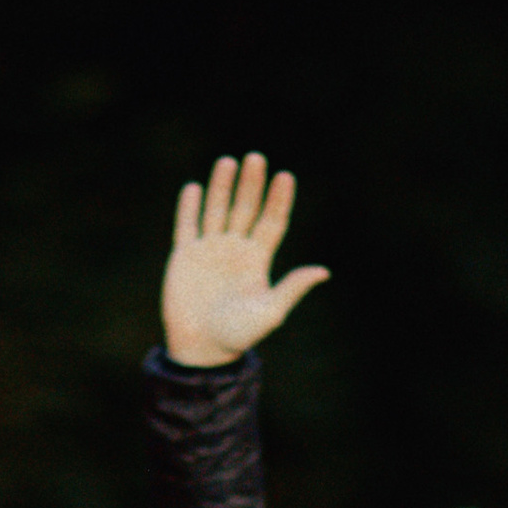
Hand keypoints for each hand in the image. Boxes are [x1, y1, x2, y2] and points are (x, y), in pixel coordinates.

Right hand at [160, 153, 328, 366]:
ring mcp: (209, 249)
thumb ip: (292, 288)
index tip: (285, 176)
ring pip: (217, 210)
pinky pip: (187, 225)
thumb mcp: (270, 312)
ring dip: (222, 187)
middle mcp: (235, 248)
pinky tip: (194, 188)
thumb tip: (323, 271)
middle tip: (256, 158)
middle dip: (251, 184)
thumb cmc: (239, 334)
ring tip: (228, 162)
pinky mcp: (185, 256)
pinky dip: (189, 208)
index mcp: (258, 259)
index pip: (272, 222)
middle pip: (246, 208)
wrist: (202, 349)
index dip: (279, 200)